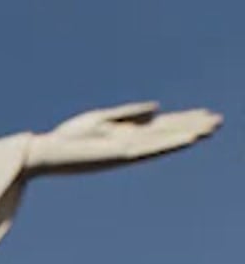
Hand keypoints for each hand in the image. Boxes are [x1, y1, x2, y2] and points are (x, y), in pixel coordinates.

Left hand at [29, 102, 220, 171]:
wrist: (45, 153)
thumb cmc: (67, 138)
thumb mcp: (101, 119)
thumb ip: (130, 114)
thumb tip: (157, 108)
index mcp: (127, 135)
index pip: (161, 126)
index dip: (183, 120)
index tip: (205, 113)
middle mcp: (132, 145)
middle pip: (167, 133)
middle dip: (191, 126)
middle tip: (219, 120)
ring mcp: (127, 151)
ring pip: (164, 141)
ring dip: (186, 134)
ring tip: (210, 128)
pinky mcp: (119, 155)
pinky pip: (150, 148)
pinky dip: (169, 143)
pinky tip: (186, 138)